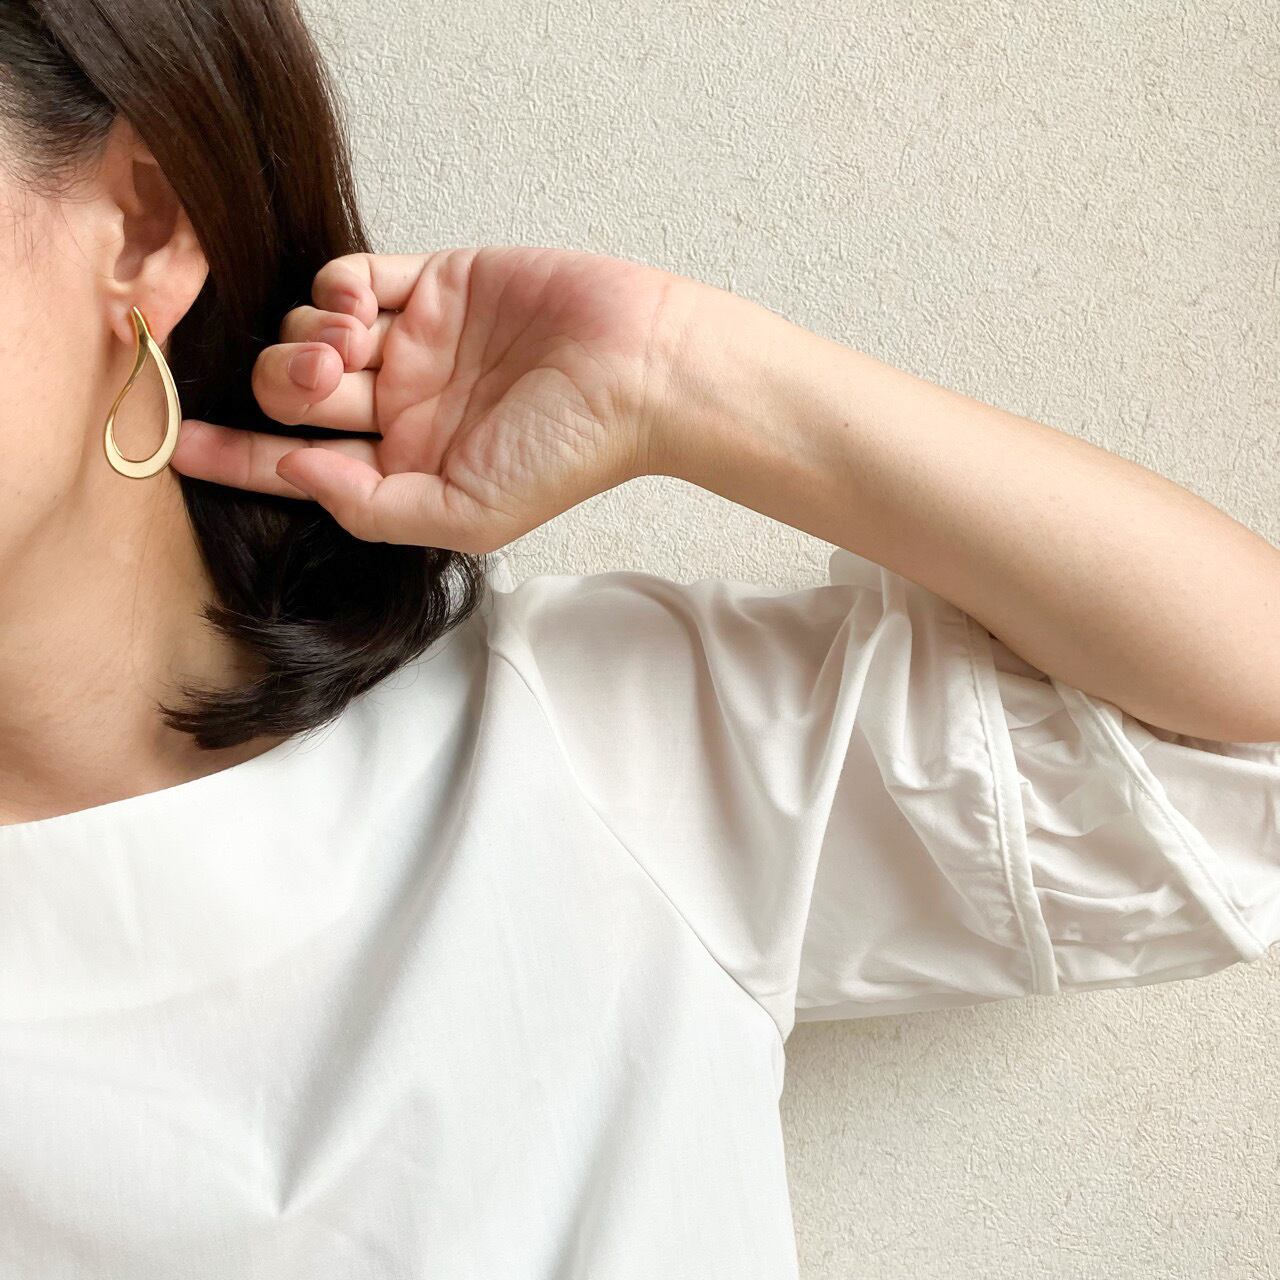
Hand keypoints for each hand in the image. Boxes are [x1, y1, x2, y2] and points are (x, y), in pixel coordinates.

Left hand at [170, 245, 691, 552]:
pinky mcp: (434, 282)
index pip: (299, 461)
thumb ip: (373, 507)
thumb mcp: (467, 513)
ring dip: (308, 335)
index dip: (233, 456)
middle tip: (324, 382)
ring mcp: (415, 344)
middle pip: (294, 392)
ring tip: (353, 345)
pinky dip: (335, 287)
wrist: (640, 370)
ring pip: (310, 329)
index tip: (174, 445)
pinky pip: (351, 275)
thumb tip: (293, 471)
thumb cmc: (568, 452)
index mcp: (406, 467)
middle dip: (284, 385)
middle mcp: (402, 408)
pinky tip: (358, 305)